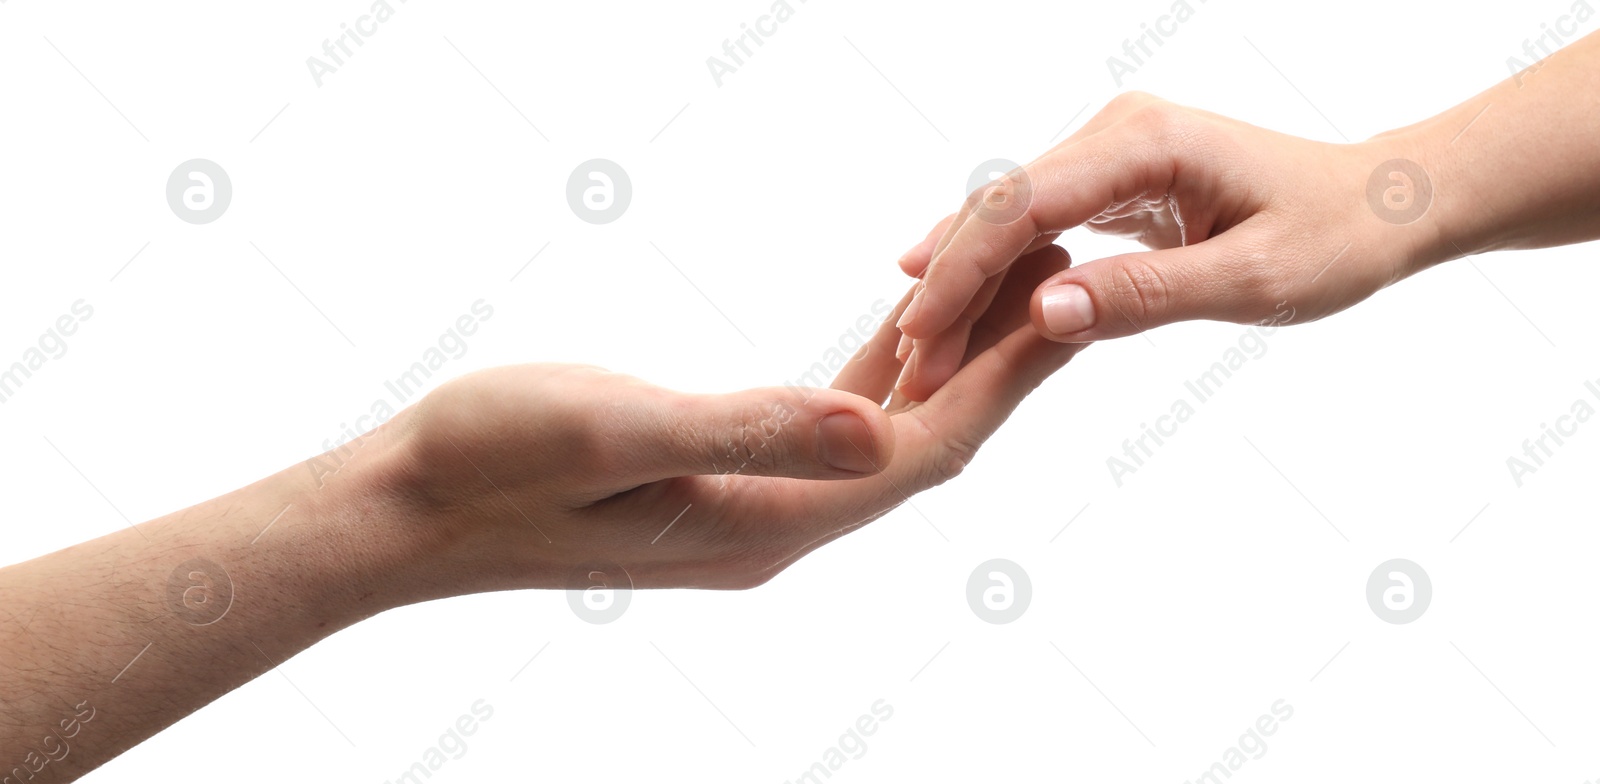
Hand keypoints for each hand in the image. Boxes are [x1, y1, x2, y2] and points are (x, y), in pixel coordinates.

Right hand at [352, 245, 1084, 596]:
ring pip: (883, 432)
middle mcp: (778, 525)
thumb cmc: (494, 462)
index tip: (1071, 300)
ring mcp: (752, 506)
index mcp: (768, 522)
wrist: (409, 510)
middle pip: (923, 440)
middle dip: (999, 361)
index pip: (923, 448)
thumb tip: (877, 430)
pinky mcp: (721, 479)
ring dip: (947, 363)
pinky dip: (877, 376)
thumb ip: (748, 429)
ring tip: (1007, 285)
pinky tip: (901, 335)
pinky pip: (827, 427)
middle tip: (1064, 270)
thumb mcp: (617, 434)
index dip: (1003, 376)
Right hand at [891, 92, 1448, 399]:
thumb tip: (1041, 315)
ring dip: (961, 276)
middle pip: (999, 204)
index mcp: (1147, 142)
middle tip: (910, 365)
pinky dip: (995, 266)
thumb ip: (1147, 296)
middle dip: (947, 282)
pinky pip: (1036, 219)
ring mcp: (1112, 146)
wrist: (1383, 202)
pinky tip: (953, 302)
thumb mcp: (1254, 281)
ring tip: (918, 345)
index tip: (923, 338)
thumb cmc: (1337, 238)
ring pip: (1007, 211)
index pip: (1022, 206)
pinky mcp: (1113, 172)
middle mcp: (1118, 129)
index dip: (962, 273)